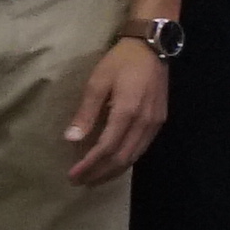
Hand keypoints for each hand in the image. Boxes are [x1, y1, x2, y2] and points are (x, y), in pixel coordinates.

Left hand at [62, 31, 169, 182]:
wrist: (152, 46)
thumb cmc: (120, 61)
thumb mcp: (97, 82)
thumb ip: (86, 112)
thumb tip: (71, 139)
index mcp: (127, 111)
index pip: (106, 148)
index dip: (89, 165)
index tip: (73, 175)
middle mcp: (144, 122)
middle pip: (121, 158)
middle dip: (100, 173)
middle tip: (80, 182)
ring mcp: (154, 123)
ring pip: (133, 157)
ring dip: (113, 171)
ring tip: (95, 179)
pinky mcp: (159, 121)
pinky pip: (142, 148)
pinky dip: (126, 161)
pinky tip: (114, 164)